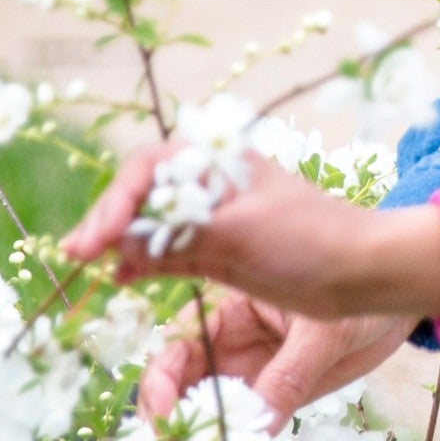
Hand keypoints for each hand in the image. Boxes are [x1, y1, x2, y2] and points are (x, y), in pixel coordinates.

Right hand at [64, 143, 439, 322]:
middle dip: (109, 218)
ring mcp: (216, 219)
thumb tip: (120, 245)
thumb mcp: (242, 234)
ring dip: (120, 241)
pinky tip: (122, 276)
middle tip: (75, 252)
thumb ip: (180, 236)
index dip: (116, 201)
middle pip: (144, 194)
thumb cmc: (312, 239)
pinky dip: (143, 261)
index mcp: (222, 163)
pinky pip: (168, 252)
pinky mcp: (221, 252)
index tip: (95, 239)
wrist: (364, 270)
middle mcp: (214, 185)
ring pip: (152, 224)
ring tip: (85, 264)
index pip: (151, 170)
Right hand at [134, 298, 416, 421]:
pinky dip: (229, 440)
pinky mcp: (270, 392)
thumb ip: (290, 377)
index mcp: (231, 307)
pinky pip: (240, 420)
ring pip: (203, 403)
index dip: (162, 377)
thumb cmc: (359, 288)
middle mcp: (229, 340)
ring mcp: (247, 368)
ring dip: (194, 430)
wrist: (393, 294)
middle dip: (165, 413)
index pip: (180, 342)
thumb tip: (257, 427)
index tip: (163, 410)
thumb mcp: (325, 331)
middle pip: (179, 379)